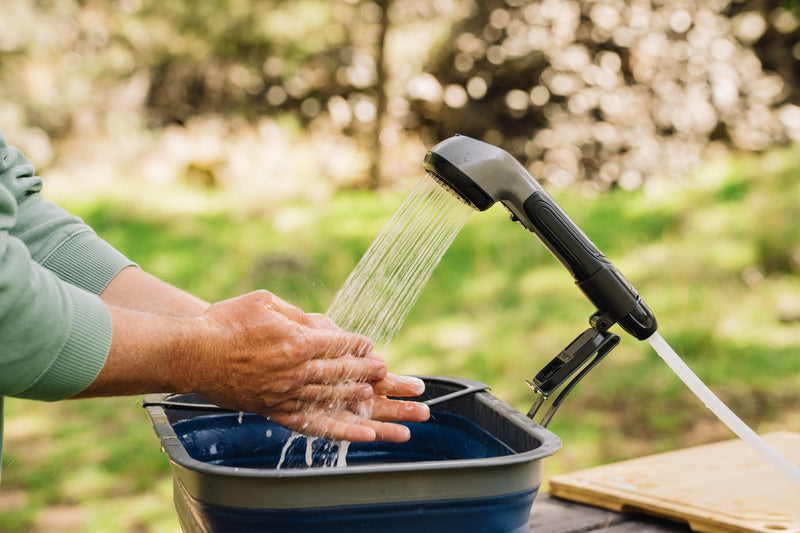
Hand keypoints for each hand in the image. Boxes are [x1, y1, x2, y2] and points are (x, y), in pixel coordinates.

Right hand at [185, 291, 428, 441]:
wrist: (192, 353)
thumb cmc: (227, 322)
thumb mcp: (266, 302)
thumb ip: (300, 314)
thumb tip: (325, 325)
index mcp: (298, 341)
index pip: (341, 344)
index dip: (358, 345)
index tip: (370, 346)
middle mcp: (297, 371)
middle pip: (344, 372)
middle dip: (369, 372)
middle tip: (389, 375)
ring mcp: (287, 394)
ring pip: (334, 398)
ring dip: (363, 400)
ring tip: (381, 400)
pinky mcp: (275, 410)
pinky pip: (313, 422)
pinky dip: (339, 427)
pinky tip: (362, 434)